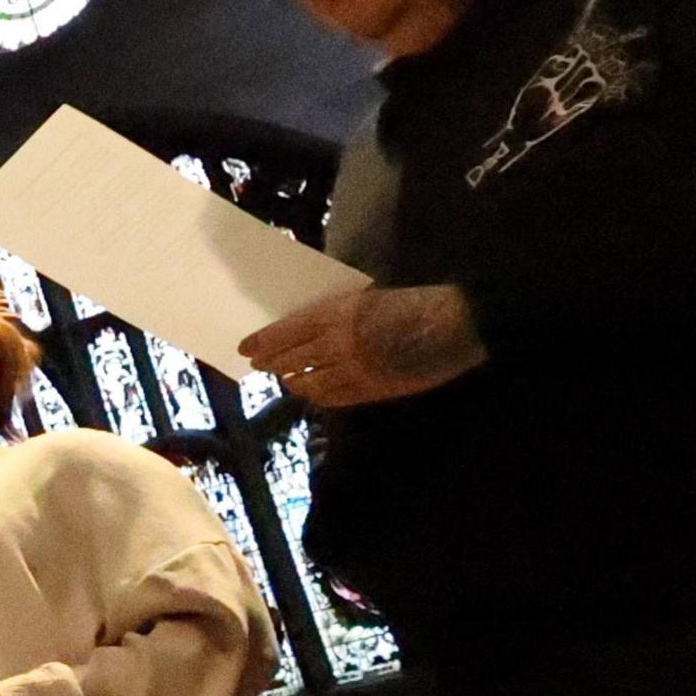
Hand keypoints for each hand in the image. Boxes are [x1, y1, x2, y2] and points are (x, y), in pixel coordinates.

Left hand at [241, 283, 486, 409]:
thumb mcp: (369, 297)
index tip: (246, 348)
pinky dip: (318, 394)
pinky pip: (332, 398)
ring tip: (286, 378)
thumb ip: (339, 311)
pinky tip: (313, 391)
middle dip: (271, 362)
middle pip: (290, 359)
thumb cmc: (414, 302)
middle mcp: (336, 345)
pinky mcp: (368, 391)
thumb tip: (312, 325)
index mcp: (335, 315)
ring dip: (293, 380)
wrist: (449, 327)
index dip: (262, 342)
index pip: (285, 332)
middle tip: (259, 364)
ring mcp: (351, 372)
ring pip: (307, 382)